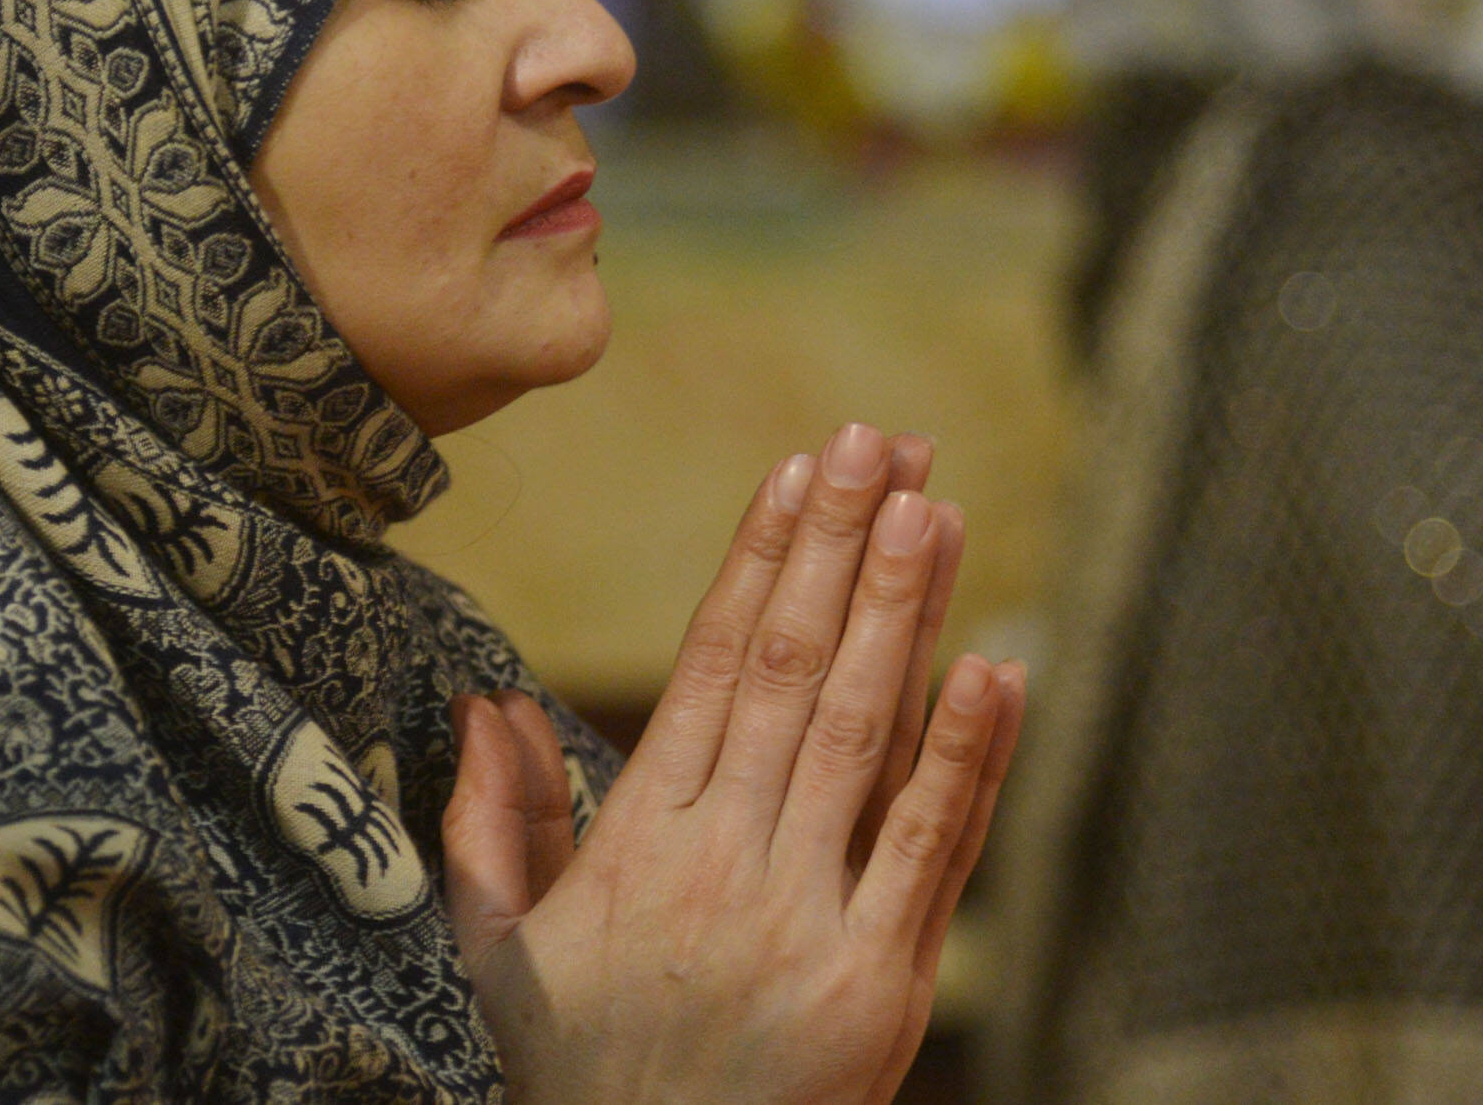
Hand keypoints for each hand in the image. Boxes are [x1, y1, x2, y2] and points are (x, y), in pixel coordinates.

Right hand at [442, 422, 1024, 1104]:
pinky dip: (968, 756)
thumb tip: (487, 705)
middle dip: (839, 549)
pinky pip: (930, 850)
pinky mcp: (881, 989)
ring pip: (864, 737)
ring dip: (904, 615)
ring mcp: (806, 927)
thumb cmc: (575, 1086)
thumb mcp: (501, 964)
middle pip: (791, 674)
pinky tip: (995, 667)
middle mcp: (720, 871)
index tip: (796, 468)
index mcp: (636, 850)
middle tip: (879, 442)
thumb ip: (498, 830)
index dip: (758, 559)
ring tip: (934, 507)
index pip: (710, 667)